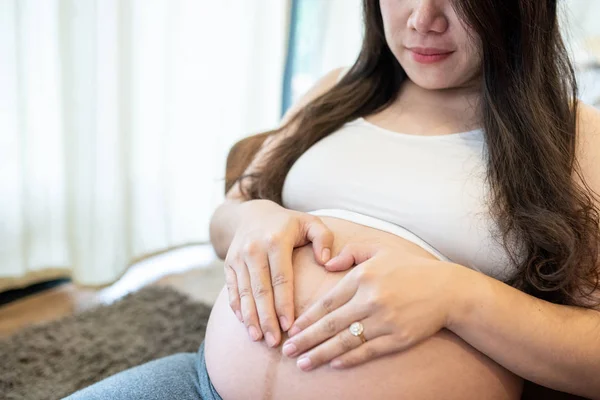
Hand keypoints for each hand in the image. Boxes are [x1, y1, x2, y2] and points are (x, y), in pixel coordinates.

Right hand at [225, 199, 334, 347]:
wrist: (251, 214)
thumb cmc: (289, 224)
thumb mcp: (310, 223)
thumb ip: (324, 238)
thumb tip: (327, 261)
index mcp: (276, 241)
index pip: (281, 279)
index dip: (284, 304)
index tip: (290, 326)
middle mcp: (254, 249)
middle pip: (260, 290)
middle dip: (266, 318)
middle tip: (274, 342)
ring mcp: (238, 257)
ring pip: (244, 293)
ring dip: (250, 318)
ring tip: (258, 338)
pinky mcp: (228, 264)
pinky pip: (231, 289)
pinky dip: (237, 308)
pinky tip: (245, 324)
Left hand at [280, 242, 464, 370]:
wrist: (448, 289)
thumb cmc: (411, 268)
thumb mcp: (380, 249)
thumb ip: (351, 253)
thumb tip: (326, 265)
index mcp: (363, 277)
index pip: (327, 301)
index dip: (307, 317)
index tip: (291, 328)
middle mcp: (371, 299)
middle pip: (330, 324)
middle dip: (305, 339)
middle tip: (286, 350)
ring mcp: (384, 321)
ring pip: (345, 340)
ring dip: (320, 353)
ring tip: (302, 363)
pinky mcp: (398, 338)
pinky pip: (368, 351)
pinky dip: (349, 358)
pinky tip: (333, 363)